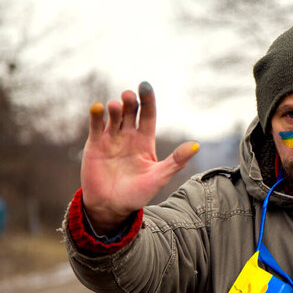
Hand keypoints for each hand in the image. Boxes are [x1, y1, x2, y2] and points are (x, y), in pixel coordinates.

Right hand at [81, 82, 198, 233]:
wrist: (112, 207)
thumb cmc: (137, 194)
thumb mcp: (159, 177)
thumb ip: (176, 160)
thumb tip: (197, 145)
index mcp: (145, 141)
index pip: (148, 115)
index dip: (147, 100)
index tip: (145, 85)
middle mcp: (128, 136)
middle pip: (131, 112)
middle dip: (130, 101)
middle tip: (129, 96)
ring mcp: (111, 139)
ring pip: (114, 116)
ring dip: (115, 108)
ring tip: (116, 106)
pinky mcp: (95, 145)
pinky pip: (96, 126)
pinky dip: (96, 116)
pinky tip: (98, 108)